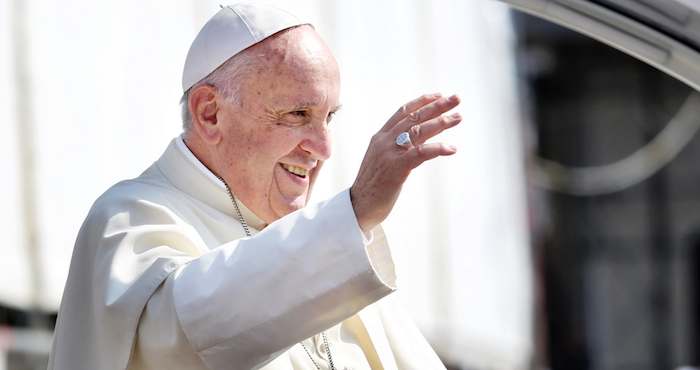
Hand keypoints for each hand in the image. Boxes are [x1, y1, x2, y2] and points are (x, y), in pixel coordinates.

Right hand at [350, 93, 461, 232]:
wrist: (358, 205)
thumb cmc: (372, 186)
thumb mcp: (381, 160)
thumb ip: (394, 148)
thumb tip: (413, 142)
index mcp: (380, 137)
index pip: (403, 112)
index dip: (422, 101)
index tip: (439, 95)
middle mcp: (384, 141)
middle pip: (414, 117)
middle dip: (437, 106)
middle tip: (456, 99)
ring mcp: (389, 153)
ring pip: (419, 131)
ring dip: (441, 122)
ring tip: (458, 117)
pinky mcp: (396, 168)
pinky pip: (421, 153)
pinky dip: (438, 148)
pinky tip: (451, 148)